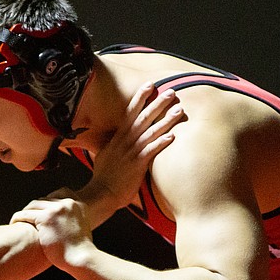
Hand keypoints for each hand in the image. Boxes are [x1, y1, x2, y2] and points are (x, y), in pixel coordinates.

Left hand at [11, 194, 95, 268]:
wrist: (81, 258)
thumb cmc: (79, 250)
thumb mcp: (81, 227)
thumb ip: (72, 219)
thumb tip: (60, 220)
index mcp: (78, 204)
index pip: (60, 192)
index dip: (48, 201)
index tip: (42, 210)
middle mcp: (68, 203)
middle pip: (44, 199)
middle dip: (35, 209)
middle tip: (27, 218)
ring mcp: (57, 209)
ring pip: (34, 205)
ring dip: (25, 212)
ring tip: (18, 221)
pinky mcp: (46, 218)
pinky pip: (26, 214)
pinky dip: (18, 218)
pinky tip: (13, 223)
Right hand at [80, 82, 182, 213]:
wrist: (100, 195)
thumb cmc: (103, 178)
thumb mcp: (104, 156)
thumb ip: (112, 145)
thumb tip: (114, 139)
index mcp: (117, 139)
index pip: (129, 113)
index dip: (140, 98)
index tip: (150, 85)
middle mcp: (124, 143)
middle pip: (142, 118)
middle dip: (157, 104)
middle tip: (171, 92)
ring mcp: (130, 153)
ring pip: (150, 132)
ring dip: (165, 120)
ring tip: (178, 110)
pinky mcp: (137, 165)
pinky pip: (151, 151)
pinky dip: (161, 142)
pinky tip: (172, 135)